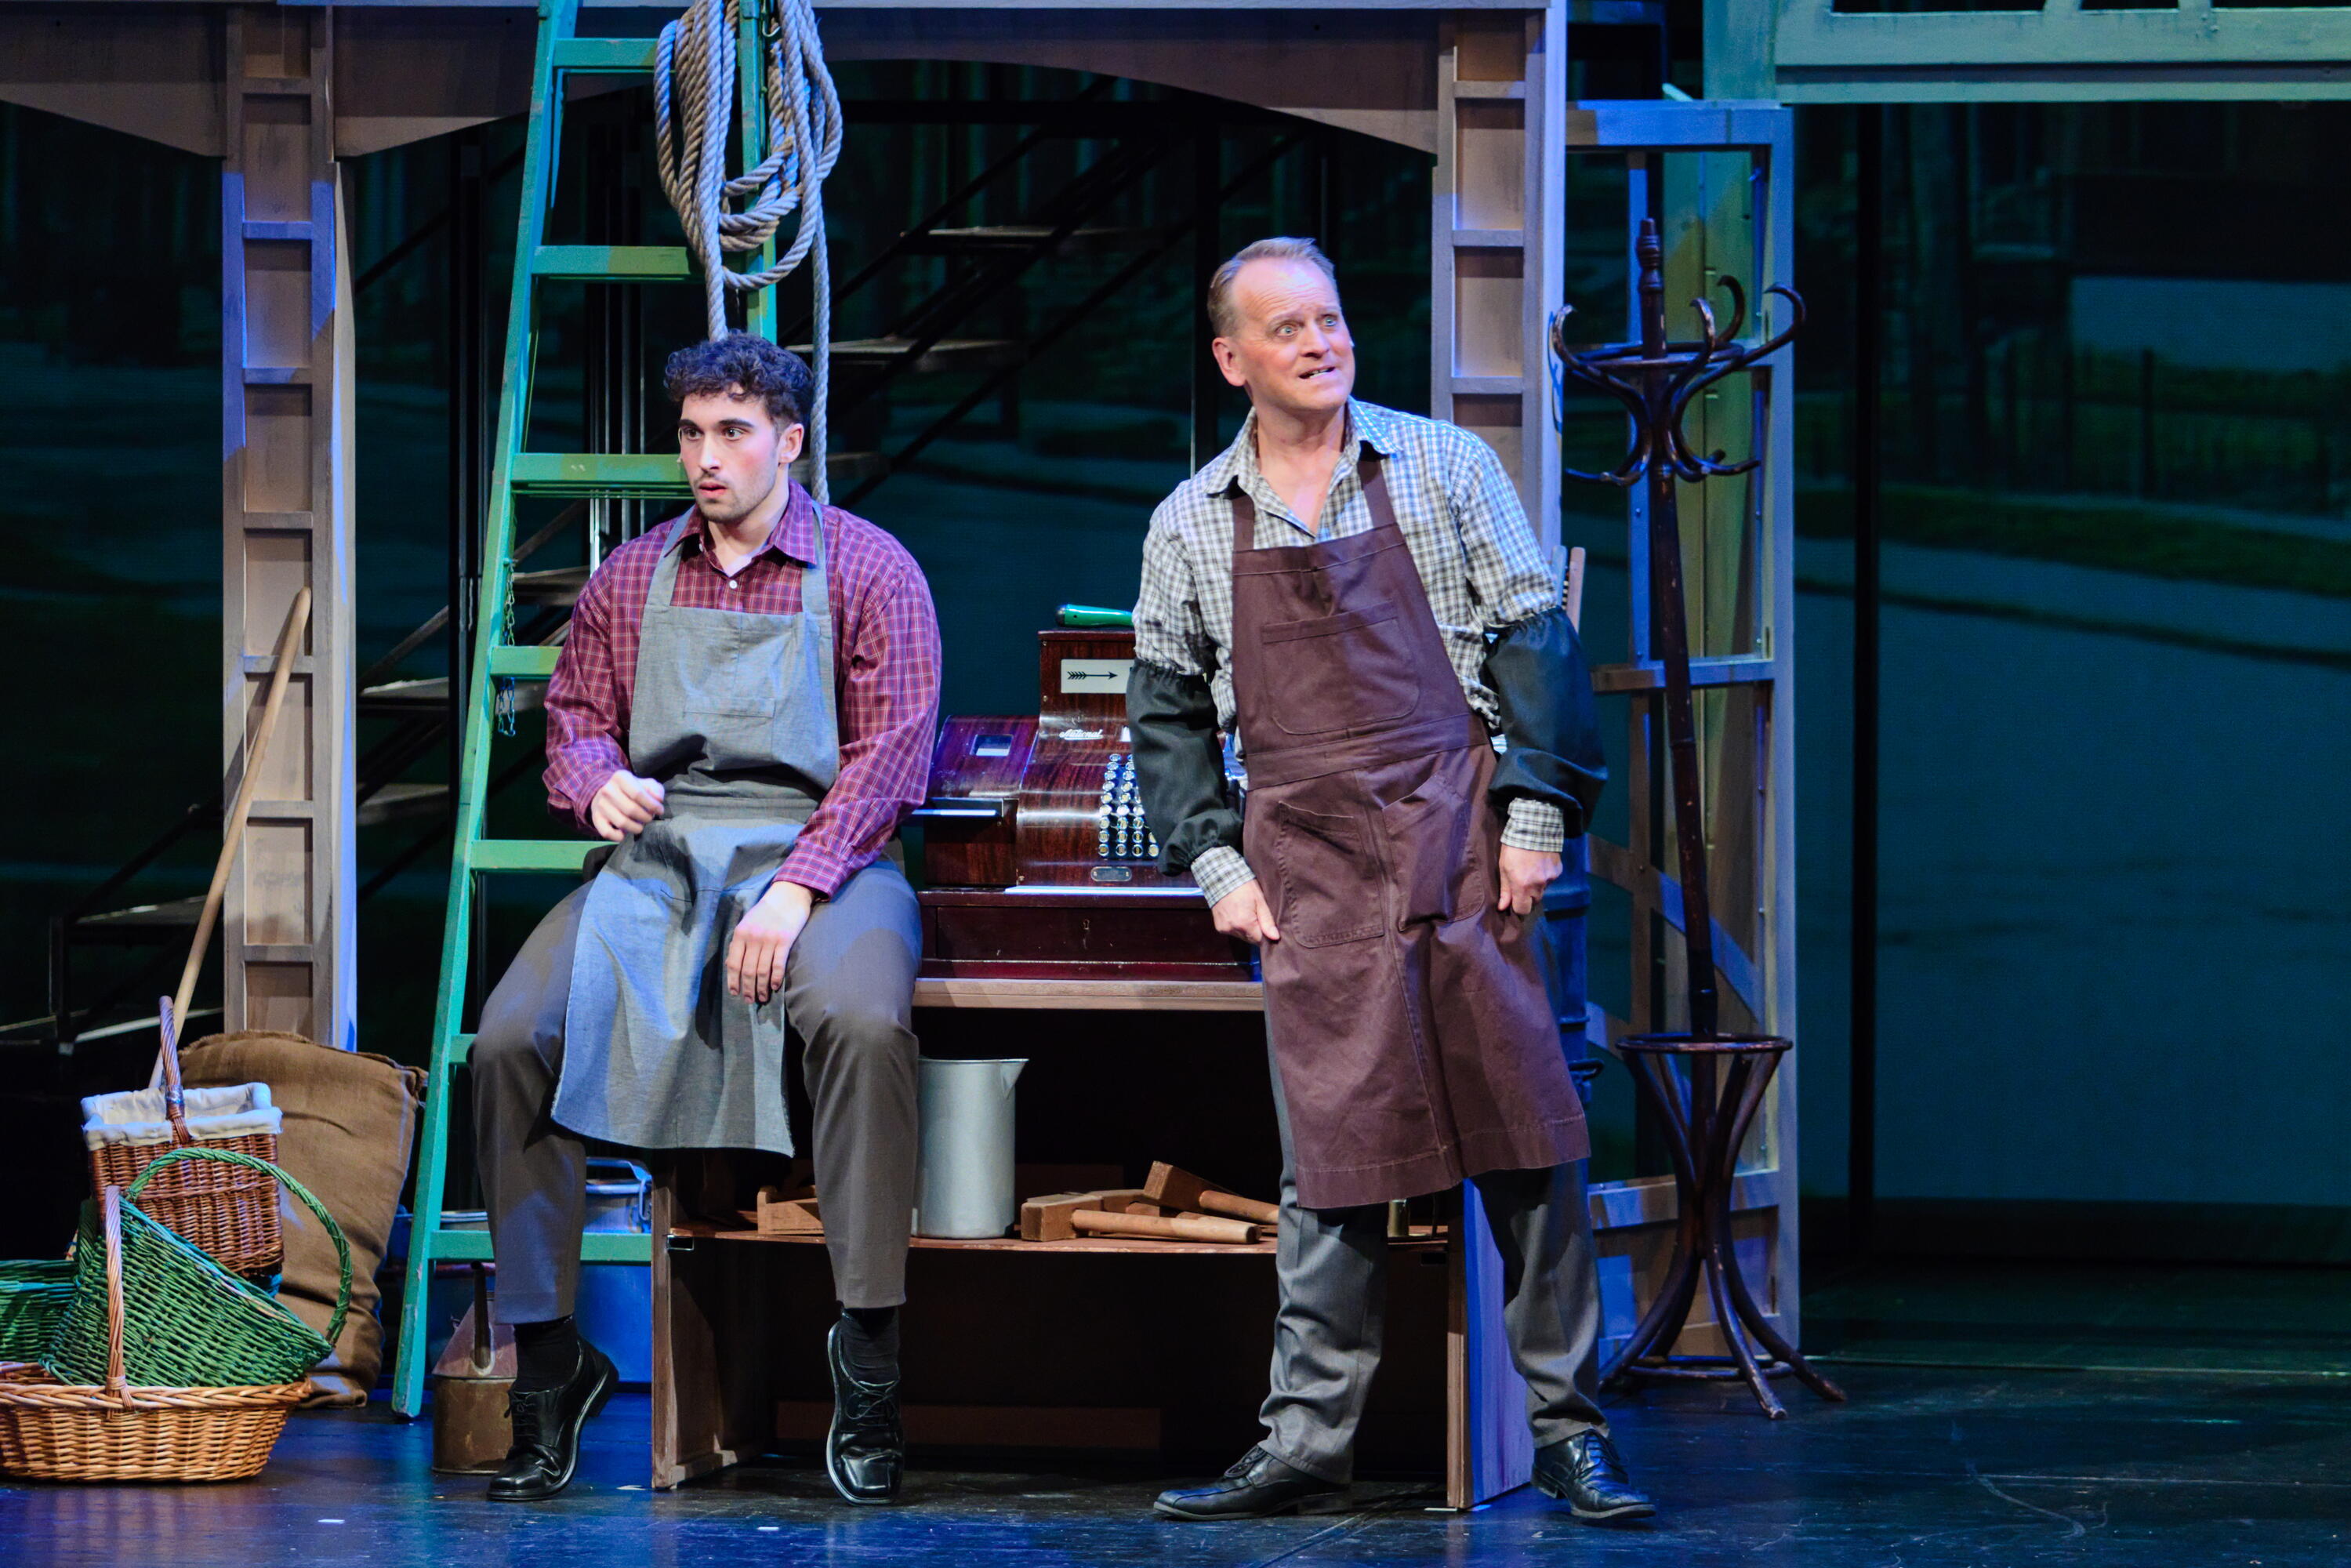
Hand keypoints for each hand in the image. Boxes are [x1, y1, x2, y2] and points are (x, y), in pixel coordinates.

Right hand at [589, 770, 665, 841]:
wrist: (609, 793)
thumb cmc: (632, 789)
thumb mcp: (646, 784)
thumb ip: (656, 790)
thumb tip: (658, 799)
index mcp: (620, 777)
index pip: (638, 794)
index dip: (652, 805)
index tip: (659, 810)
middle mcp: (607, 789)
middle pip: (631, 810)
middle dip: (645, 818)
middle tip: (649, 818)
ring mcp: (600, 804)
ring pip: (621, 823)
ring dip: (636, 828)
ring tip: (640, 825)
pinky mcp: (596, 818)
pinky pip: (607, 833)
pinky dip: (618, 836)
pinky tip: (625, 833)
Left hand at [726, 881, 812, 1004]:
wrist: (788, 894)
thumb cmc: (767, 910)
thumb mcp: (747, 923)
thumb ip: (739, 943)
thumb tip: (731, 965)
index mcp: (740, 933)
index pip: (733, 963)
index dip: (733, 981)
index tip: (735, 993)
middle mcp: (753, 937)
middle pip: (748, 970)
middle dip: (748, 988)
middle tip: (750, 1000)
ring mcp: (769, 939)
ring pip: (762, 970)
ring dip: (762, 987)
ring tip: (763, 997)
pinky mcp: (785, 940)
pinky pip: (778, 964)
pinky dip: (776, 978)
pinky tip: (776, 986)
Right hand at [1210, 880, 1280, 944]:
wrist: (1223, 877)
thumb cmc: (1244, 886)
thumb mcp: (1260, 901)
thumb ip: (1267, 921)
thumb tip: (1275, 937)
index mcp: (1244, 924)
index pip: (1260, 941)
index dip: (1266, 935)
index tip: (1268, 925)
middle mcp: (1233, 929)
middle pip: (1250, 939)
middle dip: (1256, 931)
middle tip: (1258, 915)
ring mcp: (1224, 929)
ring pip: (1242, 936)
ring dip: (1246, 929)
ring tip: (1247, 913)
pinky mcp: (1219, 927)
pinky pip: (1233, 932)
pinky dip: (1237, 926)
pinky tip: (1238, 914)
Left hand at [1497, 846, 1559, 917]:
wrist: (1534, 828)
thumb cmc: (1513, 848)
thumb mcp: (1504, 868)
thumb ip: (1505, 889)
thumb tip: (1503, 907)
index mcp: (1522, 886)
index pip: (1523, 910)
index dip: (1518, 907)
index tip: (1515, 901)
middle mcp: (1538, 885)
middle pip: (1534, 901)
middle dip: (1528, 896)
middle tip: (1523, 882)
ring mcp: (1550, 878)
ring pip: (1543, 890)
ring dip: (1537, 885)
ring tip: (1532, 869)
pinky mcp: (1558, 871)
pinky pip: (1551, 880)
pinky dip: (1545, 875)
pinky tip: (1540, 863)